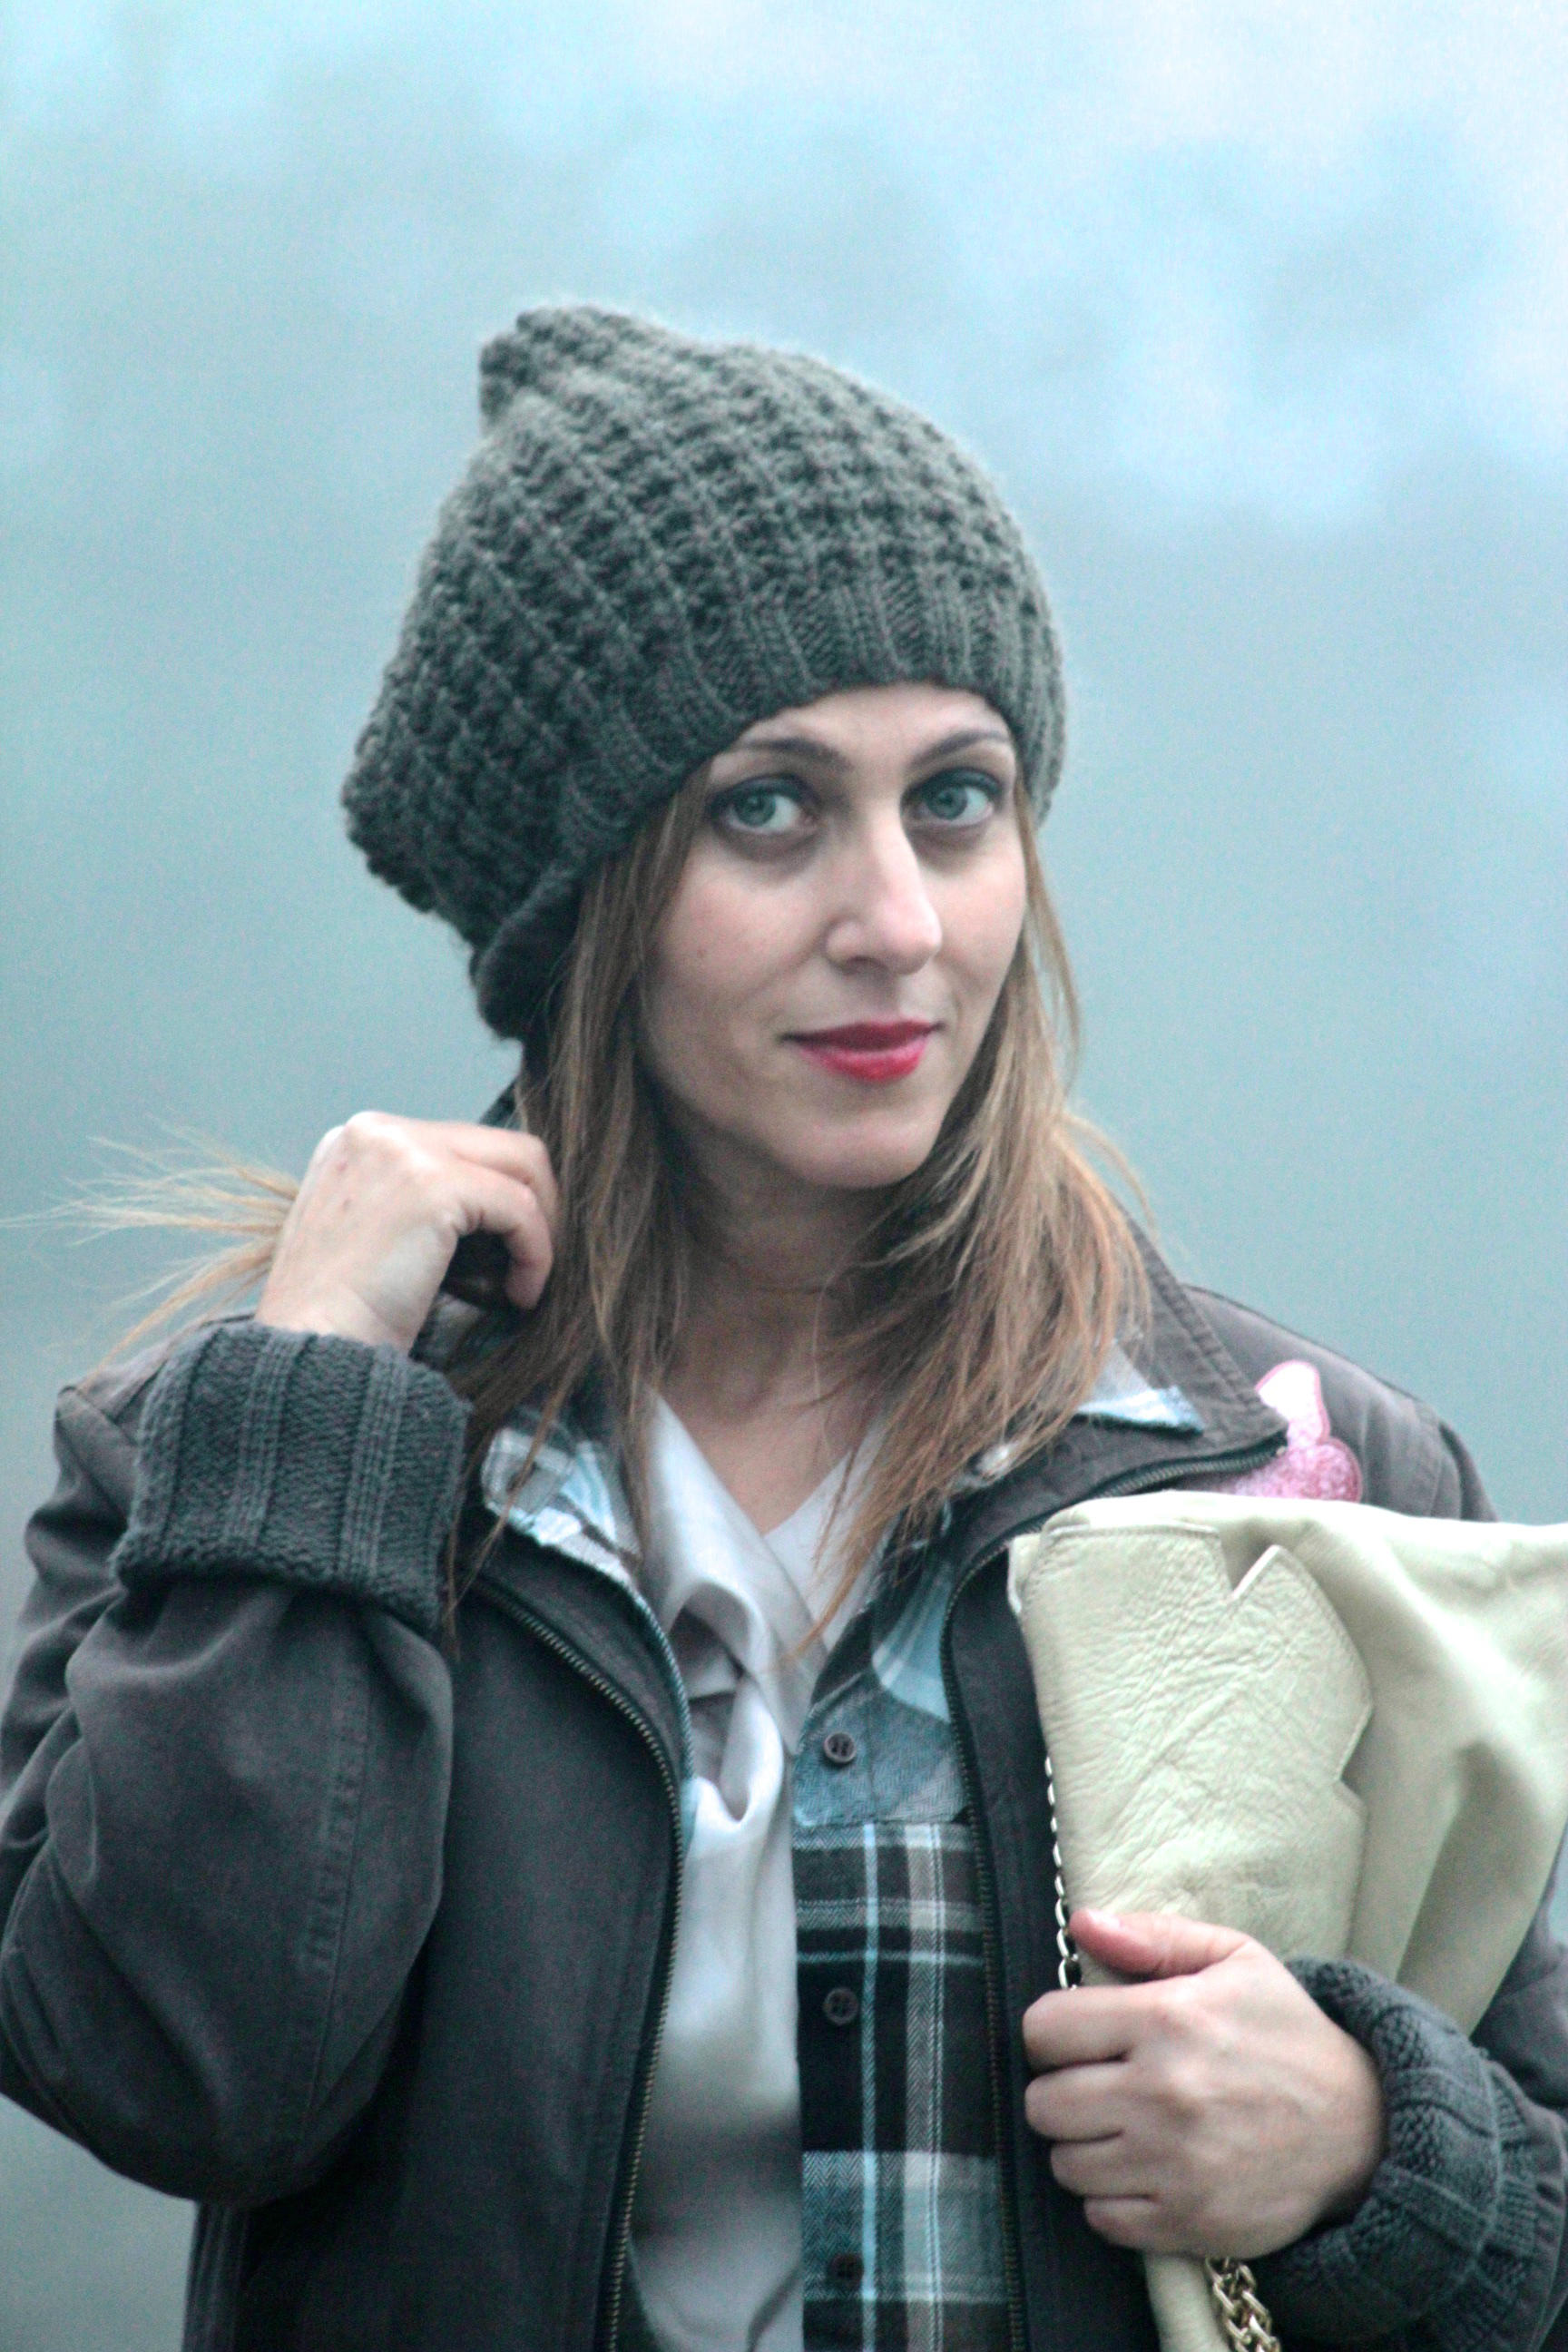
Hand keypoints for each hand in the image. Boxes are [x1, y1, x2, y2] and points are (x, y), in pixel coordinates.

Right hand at [256, 1113, 559, 1353]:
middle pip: (499, 1145)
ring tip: (526, 1281)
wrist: (310, 1351)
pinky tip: (521, 1294)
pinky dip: (536, 1252)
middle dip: (535, 1202)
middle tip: (533, 1261)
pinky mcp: (433, 1186)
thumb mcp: (369, 1234)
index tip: (507, 1249)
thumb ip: (414, 1202)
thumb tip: (495, 1202)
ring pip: (521, 1166)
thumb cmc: (339, 1317)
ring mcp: (403, 1152)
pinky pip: (521, 1208)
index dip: (498, 1196)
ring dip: (542, 1228)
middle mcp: (376, 1132)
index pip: (461, 1145)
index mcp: (357, 1140)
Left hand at [1022, 1909, 1384, 2257]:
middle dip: (1061, 2091)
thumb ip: (1153, 1937)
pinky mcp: (1189, 2222)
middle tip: (1099, 2086)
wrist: (1361, 2131)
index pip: (1043, 2031)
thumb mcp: (1235, 1960)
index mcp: (1166, 2019)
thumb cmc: (1288, 2035)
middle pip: (1042, 2105)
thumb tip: (1081, 1923)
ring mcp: (1174, 2166)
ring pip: (1065, 2164)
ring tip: (1124, 2129)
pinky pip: (1101, 2217)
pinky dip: (1112, 2199)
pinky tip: (1146, 2171)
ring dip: (1085, 2147)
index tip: (1078, 2038)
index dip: (1052, 2033)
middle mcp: (1163, 2094)